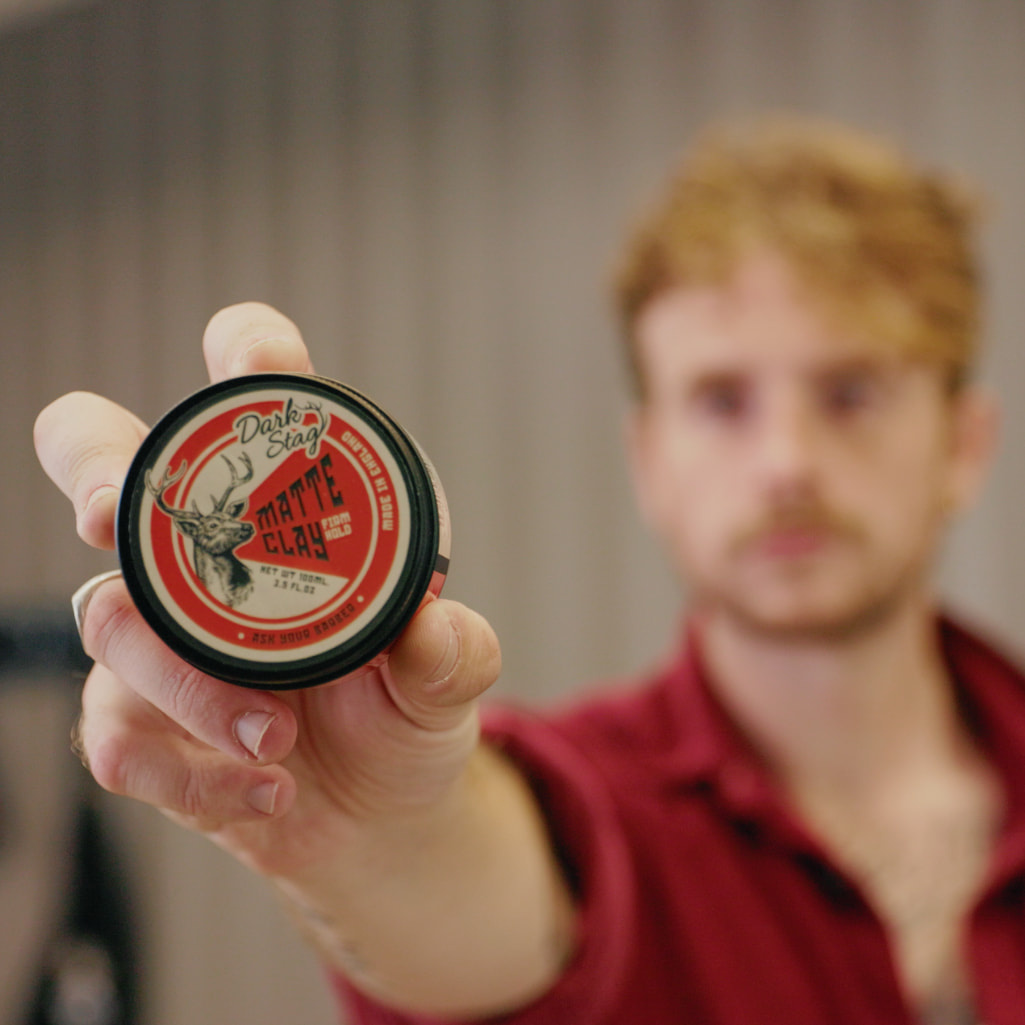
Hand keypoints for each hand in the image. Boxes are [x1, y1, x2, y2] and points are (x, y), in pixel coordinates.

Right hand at [33, 303, 502, 879]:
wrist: (375, 812)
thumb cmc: (405, 711)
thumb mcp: (444, 680)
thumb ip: (451, 653)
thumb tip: (433, 630)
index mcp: (285, 512)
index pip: (251, 397)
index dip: (246, 353)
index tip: (254, 362)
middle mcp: (203, 555)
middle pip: (101, 461)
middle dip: (94, 468)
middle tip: (112, 513)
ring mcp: (158, 636)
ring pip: (109, 620)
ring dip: (191, 685)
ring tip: (278, 738)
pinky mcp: (137, 720)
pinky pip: (117, 739)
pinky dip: (194, 774)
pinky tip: (267, 790)